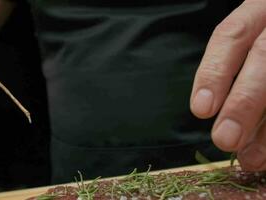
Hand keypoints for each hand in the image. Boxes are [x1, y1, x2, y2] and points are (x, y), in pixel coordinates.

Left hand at [191, 0, 265, 170]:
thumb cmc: (262, 42)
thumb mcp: (250, 40)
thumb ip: (232, 66)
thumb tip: (213, 113)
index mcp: (259, 10)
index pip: (231, 35)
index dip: (214, 73)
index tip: (201, 110)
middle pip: (264, 58)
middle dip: (244, 102)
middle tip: (224, 140)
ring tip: (251, 158)